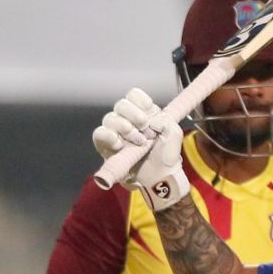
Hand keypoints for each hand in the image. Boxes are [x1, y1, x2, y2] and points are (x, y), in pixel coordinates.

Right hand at [91, 88, 187, 208]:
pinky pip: (99, 134)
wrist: (158, 177)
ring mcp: (115, 133)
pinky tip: (119, 144)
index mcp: (142, 113)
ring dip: (124, 127)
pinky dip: (108, 136)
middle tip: (146, 128)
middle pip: (121, 105)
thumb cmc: (165, 156)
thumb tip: (151, 119)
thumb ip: (166, 120)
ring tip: (138, 141)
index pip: (133, 96)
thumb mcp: (174, 134)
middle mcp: (126, 120)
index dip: (140, 100)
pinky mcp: (105, 146)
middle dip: (134, 114)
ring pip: (110, 118)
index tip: (150, 110)